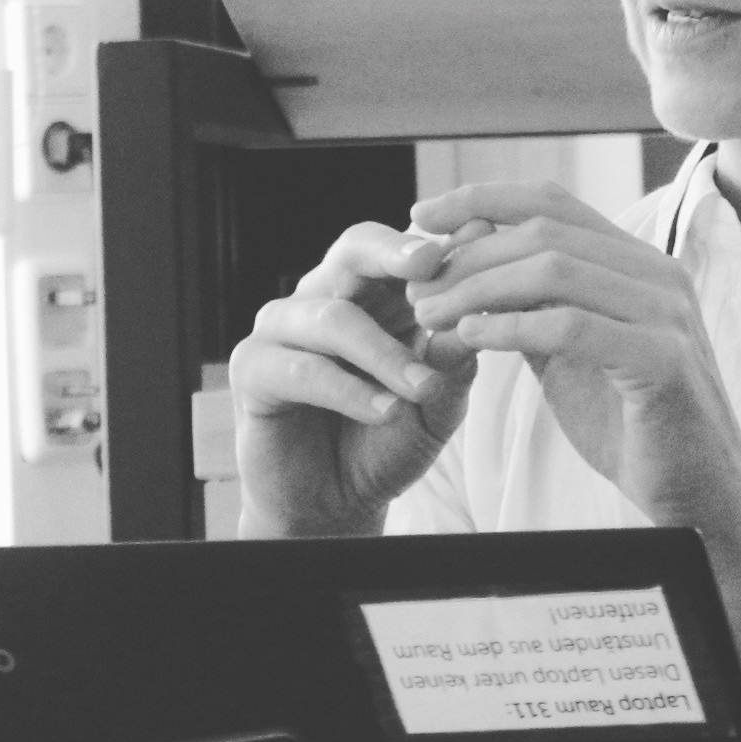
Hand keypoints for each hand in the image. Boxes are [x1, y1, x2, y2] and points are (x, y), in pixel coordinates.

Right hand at [229, 220, 491, 535]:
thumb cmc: (391, 436)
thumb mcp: (438, 399)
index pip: (400, 248)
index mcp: (375, 292)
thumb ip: (455, 357)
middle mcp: (324, 295)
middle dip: (393, 254)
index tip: (476, 240)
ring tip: (423, 387)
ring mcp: (282, 328)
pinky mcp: (253, 370)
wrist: (338, 501)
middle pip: (352, 251)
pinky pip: (301, 370)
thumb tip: (487, 309)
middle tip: (430, 265)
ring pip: (332, 317)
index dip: (435, 244)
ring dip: (384, 353)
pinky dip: (348, 391)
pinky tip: (384, 410)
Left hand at [406, 182, 740, 521]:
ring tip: (430, 315)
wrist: (697, 490)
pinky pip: (571, 326)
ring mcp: (666, 313)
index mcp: (638, 264)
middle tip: (416, 287)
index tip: (420, 216)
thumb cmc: (633, 424)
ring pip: (555, 269)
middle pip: (545, 230)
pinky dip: (511, 327)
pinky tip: (470, 340)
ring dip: (478, 288)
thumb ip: (533, 309)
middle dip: (467, 254)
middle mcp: (658, 274)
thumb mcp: (570, 355)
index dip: (481, 199)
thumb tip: (468, 270)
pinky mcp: (663, 359)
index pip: (553, 202)